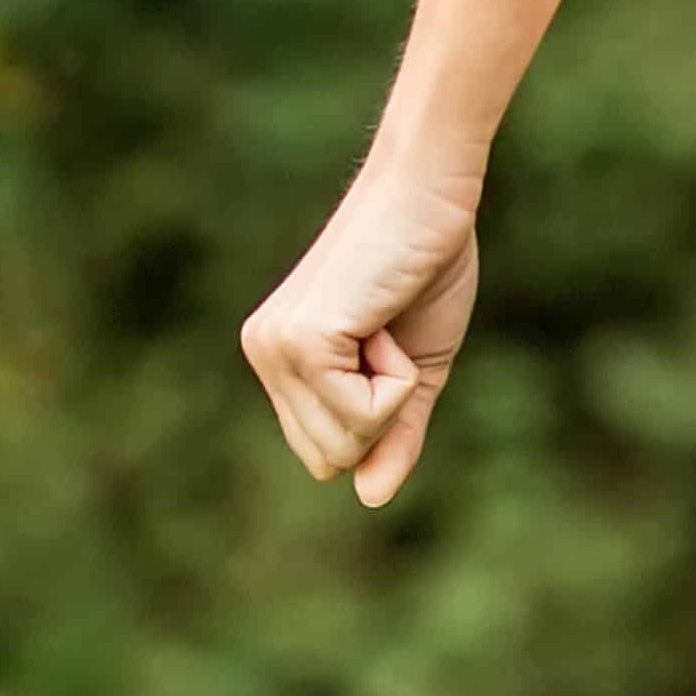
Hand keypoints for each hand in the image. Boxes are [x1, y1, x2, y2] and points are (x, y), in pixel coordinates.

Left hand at [238, 161, 488, 506]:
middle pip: (329, 458)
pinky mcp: (302, 341)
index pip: (323, 454)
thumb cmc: (425, 269)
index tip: (386, 345)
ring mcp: (276, 348)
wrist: (431, 196)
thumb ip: (391, 437)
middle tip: (385, 334)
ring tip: (382, 324)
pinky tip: (383, 321)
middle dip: (380, 411)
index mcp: (279, 359)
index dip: (375, 419)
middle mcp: (264, 353)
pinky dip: (395, 378)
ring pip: (345, 442)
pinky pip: (362, 413)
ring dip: (389, 391)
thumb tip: (370, 500)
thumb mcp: (412, 373)